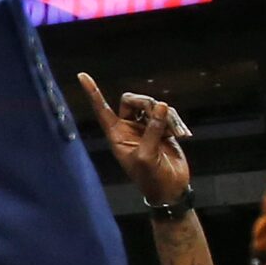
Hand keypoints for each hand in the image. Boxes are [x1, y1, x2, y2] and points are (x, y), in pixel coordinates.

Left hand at [76, 74, 191, 205]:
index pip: (101, 109)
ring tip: (178, 134)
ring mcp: (146, 127)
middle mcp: (128, 127)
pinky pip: (168, 115)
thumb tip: (161, 105)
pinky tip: (184, 136)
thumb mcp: (147, 155)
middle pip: (132, 100)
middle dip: (147, 103)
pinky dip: (176, 122)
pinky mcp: (163, 129)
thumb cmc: (150, 178)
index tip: (81, 75)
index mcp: (116, 134)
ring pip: (153, 106)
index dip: (93, 92)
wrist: (170, 188)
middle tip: (162, 115)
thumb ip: (152, 130)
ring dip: (167, 117)